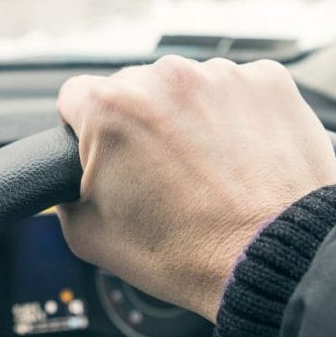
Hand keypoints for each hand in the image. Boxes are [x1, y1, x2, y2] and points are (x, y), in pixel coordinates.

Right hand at [56, 56, 335, 321]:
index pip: (74, 97)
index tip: (104, 153)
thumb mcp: (89, 234)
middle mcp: (163, 77)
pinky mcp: (269, 81)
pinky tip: (239, 157)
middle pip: (133, 88)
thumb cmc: (184, 252)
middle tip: (160, 172)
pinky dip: (235, 116)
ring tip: (207, 169)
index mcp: (110, 107)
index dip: (83, 130)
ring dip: (188, 117)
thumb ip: (64, 193)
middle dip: (139, 123)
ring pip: (187, 87)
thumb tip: (70, 179)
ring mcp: (220, 75)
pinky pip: (237, 89)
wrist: (271, 261)